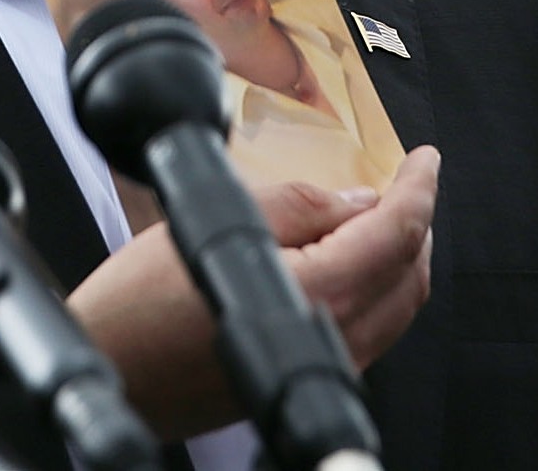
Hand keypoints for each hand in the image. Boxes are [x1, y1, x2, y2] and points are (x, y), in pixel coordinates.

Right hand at [68, 146, 439, 439]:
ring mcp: (324, 368)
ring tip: (382, 213)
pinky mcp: (304, 380)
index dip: (419, 188)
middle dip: (417, 221)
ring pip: (397, 308)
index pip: (398, 233)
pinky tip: (351, 260)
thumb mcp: (220, 219)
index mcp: (321, 293)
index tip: (425, 158)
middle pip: (410, 276)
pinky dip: (378, 288)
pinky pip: (372, 332)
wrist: (112, 372)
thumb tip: (357, 201)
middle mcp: (336, 341)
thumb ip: (299, 206)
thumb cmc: (144, 302)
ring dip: (401, 256)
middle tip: (405, 179)